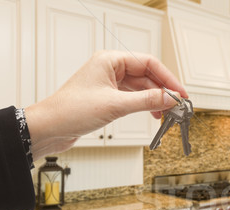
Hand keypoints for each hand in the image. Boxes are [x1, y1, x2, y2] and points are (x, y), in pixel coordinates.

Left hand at [25, 50, 186, 158]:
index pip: (148, 63)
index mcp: (110, 60)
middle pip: (147, 75)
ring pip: (141, 88)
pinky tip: (153, 115)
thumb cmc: (70, 110)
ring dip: (155, 100)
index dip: (167, 78)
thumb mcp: (115, 105)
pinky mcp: (108, 98)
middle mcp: (110, 69)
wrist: (49, 128)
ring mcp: (109, 84)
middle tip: (177, 105)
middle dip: (163, 90)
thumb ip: (146, 101)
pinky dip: (145, 106)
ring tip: (167, 113)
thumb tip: (169, 99)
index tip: (180, 93)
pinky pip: (133, 98)